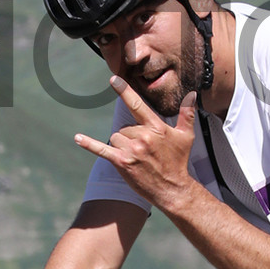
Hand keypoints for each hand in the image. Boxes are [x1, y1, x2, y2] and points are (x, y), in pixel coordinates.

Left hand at [74, 81, 199, 213]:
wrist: (172, 188)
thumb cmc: (178, 162)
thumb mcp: (186, 136)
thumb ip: (187, 113)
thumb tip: (192, 94)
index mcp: (156, 127)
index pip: (137, 105)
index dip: (125, 91)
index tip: (113, 79)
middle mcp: (142, 136)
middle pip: (124, 127)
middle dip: (131, 136)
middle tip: (145, 151)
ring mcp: (131, 150)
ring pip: (116, 137)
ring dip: (122, 145)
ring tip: (137, 157)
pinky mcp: (122, 162)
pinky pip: (102, 149)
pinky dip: (89, 144)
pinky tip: (77, 138)